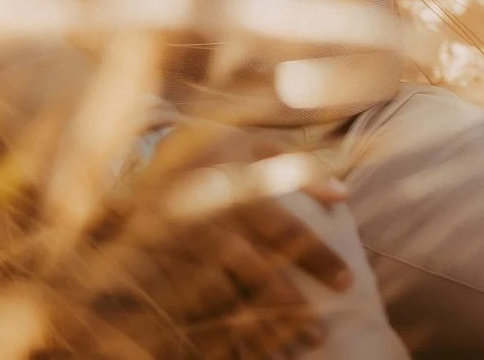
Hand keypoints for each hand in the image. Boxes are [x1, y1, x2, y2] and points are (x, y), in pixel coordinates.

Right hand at [79, 122, 353, 358]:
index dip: (319, 259)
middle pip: (258, 274)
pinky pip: (189, 308)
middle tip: (318, 335)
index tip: (347, 283)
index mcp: (239, 195)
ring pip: (224, 300)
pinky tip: (239, 352)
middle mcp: (214, 227)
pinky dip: (213, 334)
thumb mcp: (253, 145)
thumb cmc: (209, 151)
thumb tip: (345, 195)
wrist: (137, 160)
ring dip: (256, 329)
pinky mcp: (161, 270)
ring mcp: (184, 253)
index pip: (288, 232)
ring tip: (286, 352)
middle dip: (290, 307)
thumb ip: (301, 168)